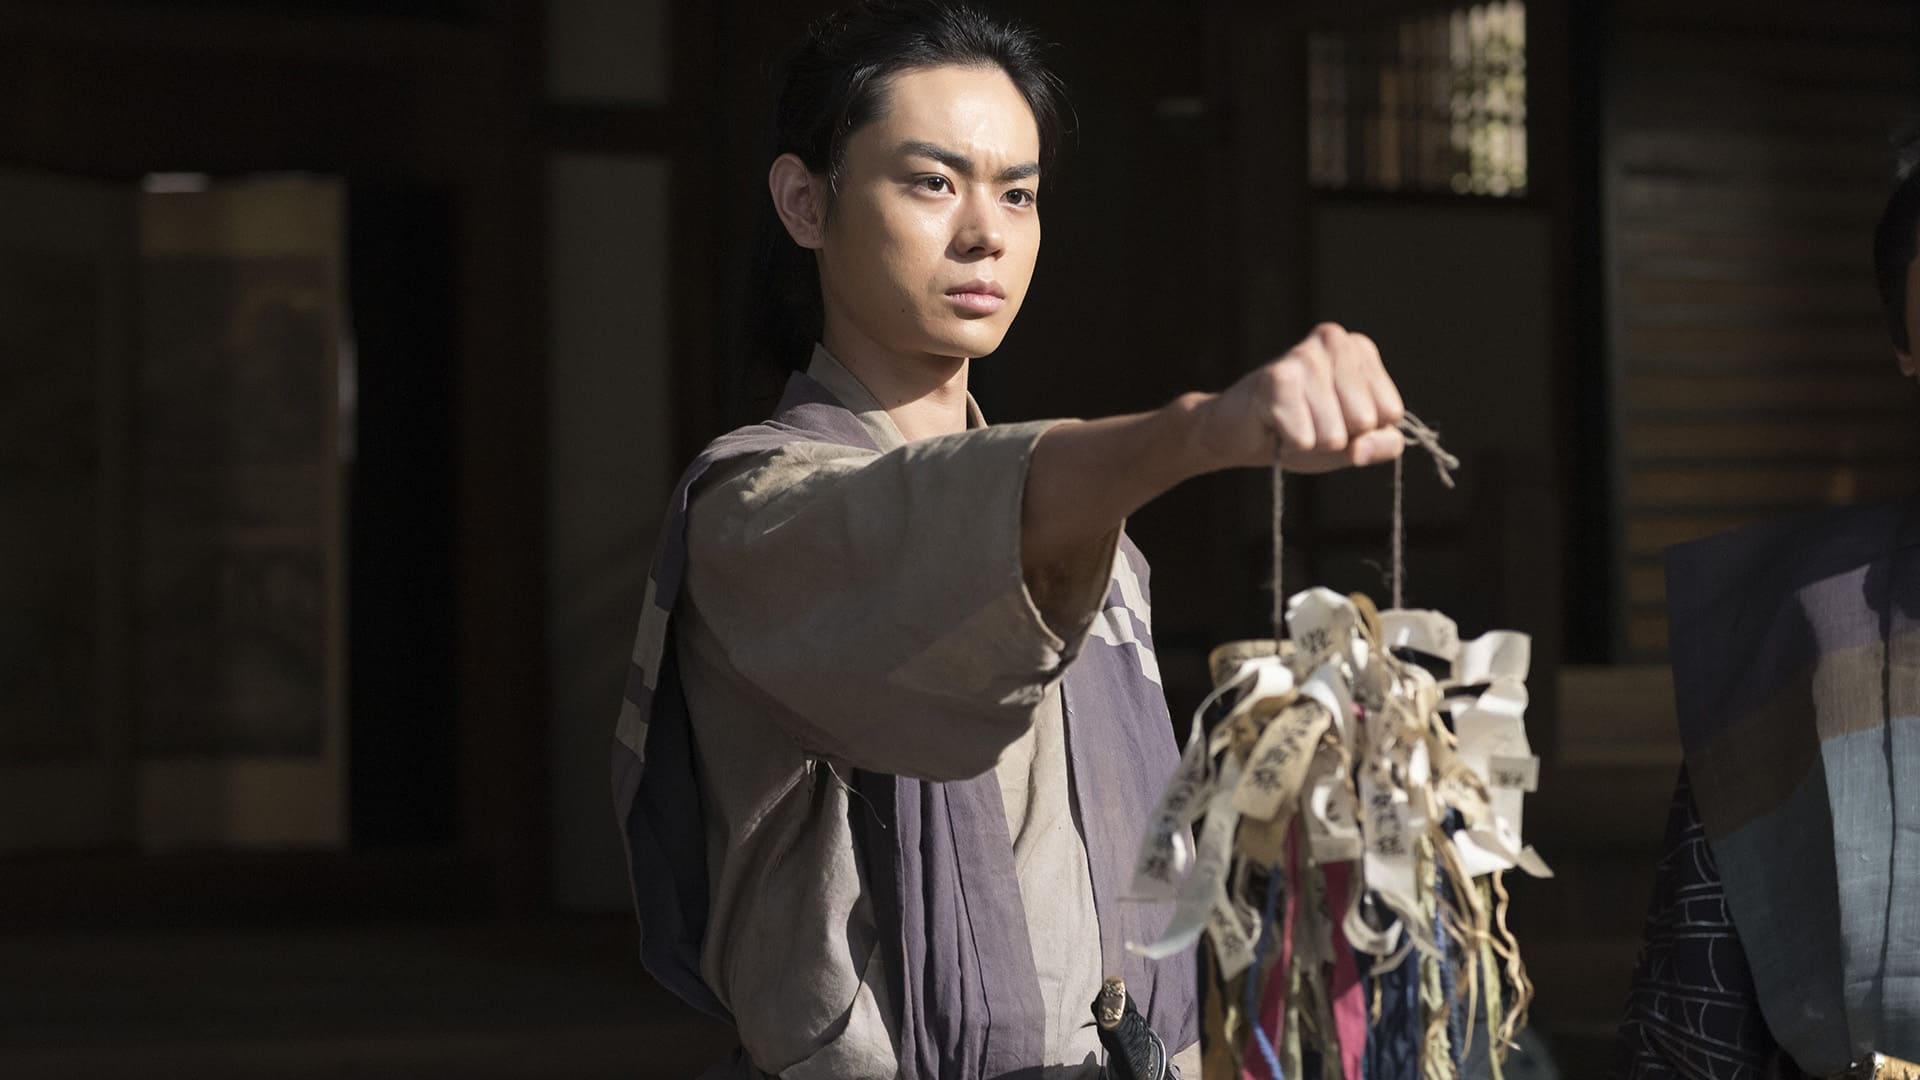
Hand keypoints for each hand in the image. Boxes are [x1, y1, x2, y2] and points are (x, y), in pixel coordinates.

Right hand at [1189, 323, 1406, 471]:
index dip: (1364, 431)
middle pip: (1365, 421)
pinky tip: (1275, 425)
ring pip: (1334, 434)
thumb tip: (1360, 448)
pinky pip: (1304, 438)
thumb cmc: (1304, 430)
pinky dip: (1290, 444)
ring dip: (1310, 441)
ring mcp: (1305, 355)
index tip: (1335, 418)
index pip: (1391, 413)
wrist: (1241, 434)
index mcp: (1361, 349)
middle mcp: (1336, 340)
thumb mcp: (1357, 441)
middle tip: (1309, 421)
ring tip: (1292, 423)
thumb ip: (1383, 444)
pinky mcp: (1276, 379)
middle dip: (1338, 437)